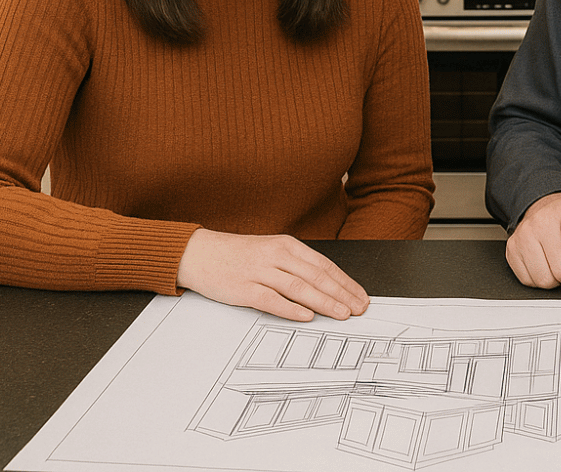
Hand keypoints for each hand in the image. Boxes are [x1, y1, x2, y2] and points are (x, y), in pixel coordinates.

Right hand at [176, 229, 368, 321]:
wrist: (199, 253)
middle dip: (342, 294)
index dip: (346, 282)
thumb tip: (328, 286)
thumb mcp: (272, 251)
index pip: (325, 265)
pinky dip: (291, 309)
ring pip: (299, 288)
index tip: (361, 296)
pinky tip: (306, 316)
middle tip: (359, 309)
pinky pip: (272, 300)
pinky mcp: (244, 288)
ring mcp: (260, 271)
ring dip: (324, 302)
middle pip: (317, 276)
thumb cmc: (239, 255)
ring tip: (342, 314)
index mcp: (287, 245)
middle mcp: (277, 255)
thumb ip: (297, 265)